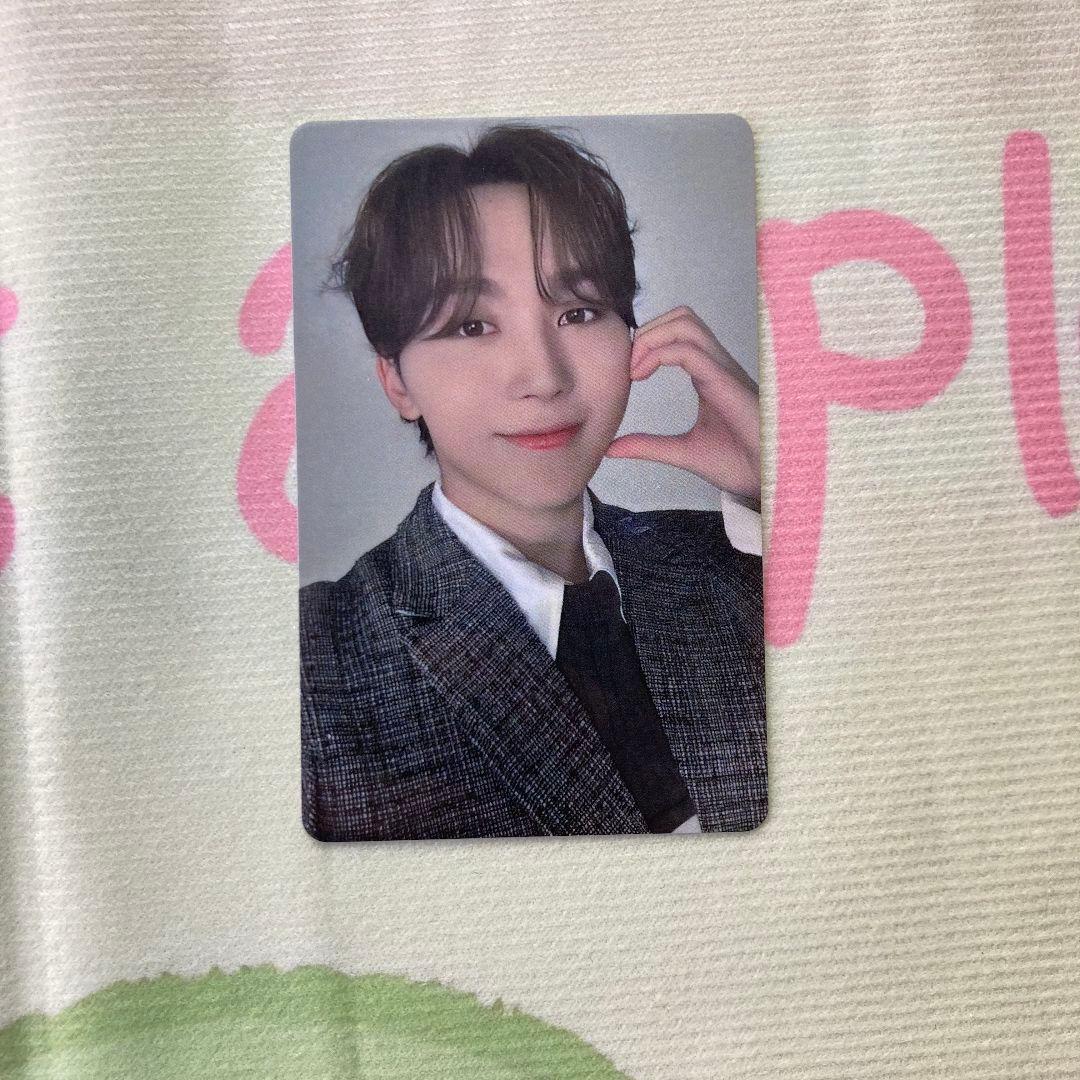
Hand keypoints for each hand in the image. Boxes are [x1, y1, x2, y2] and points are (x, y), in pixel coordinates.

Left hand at [605, 306, 761, 506]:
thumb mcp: (682, 452)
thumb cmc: (741, 463)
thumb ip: (648, 446)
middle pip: (681, 317)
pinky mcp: (727, 383)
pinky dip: (659, 354)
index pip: (678, 334)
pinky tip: (641, 376)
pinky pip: (690, 351)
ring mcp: (724, 370)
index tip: (627, 374)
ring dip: (652, 337)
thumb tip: (612, 448)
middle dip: (647, 330)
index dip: (647, 342)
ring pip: (686, 323)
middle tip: (628, 365)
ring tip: (634, 369)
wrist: (770, 481)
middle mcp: (718, 366)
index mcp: (709, 376)